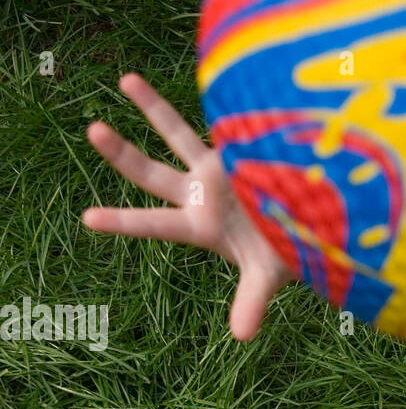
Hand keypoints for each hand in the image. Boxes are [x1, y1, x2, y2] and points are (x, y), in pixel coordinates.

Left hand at [82, 72, 293, 339]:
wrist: (314, 226)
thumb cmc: (287, 253)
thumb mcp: (267, 275)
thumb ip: (251, 302)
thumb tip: (242, 337)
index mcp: (199, 225)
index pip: (154, 224)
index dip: (123, 221)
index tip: (87, 218)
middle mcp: (200, 193)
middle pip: (151, 173)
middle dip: (121, 153)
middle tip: (92, 130)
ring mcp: (216, 168)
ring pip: (176, 135)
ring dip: (152, 108)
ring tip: (124, 79)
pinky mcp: (238, 147)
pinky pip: (219, 120)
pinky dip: (214, 103)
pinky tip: (202, 72)